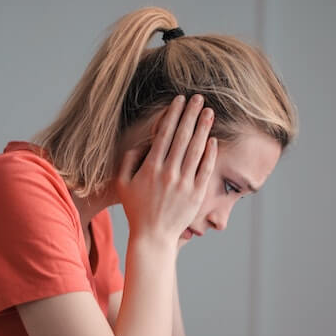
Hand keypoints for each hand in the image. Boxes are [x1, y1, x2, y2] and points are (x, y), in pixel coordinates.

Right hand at [116, 94, 216, 245]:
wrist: (152, 237)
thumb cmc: (136, 209)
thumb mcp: (123, 183)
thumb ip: (129, 160)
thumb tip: (142, 142)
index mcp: (150, 168)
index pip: (164, 134)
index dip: (173, 115)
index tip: (179, 100)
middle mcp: (168, 173)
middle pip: (182, 137)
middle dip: (191, 115)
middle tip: (199, 98)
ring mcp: (184, 184)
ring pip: (196, 150)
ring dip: (203, 128)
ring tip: (209, 112)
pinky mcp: (196, 194)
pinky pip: (205, 170)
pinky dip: (210, 153)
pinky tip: (213, 139)